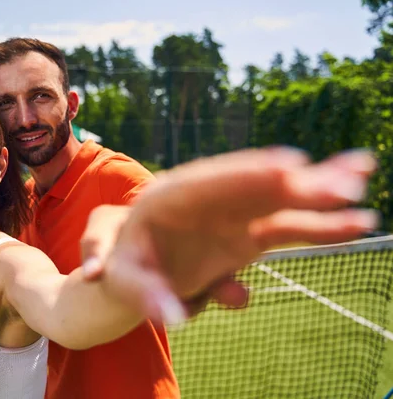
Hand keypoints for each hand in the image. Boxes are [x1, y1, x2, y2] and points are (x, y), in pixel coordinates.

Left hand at [93, 147, 377, 324]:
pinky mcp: (248, 233)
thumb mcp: (125, 281)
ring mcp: (231, 213)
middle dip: (297, 183)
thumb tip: (173, 320)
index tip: (289, 168)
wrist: (137, 266)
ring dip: (319, 192)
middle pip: (254, 186)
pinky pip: (288, 225)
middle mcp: (207, 198)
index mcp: (169, 197)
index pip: (211, 182)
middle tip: (344, 184)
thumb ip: (147, 294)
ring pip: (279, 199)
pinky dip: (320, 225)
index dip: (249, 174)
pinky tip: (358, 224)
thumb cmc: (125, 269)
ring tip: (363, 183)